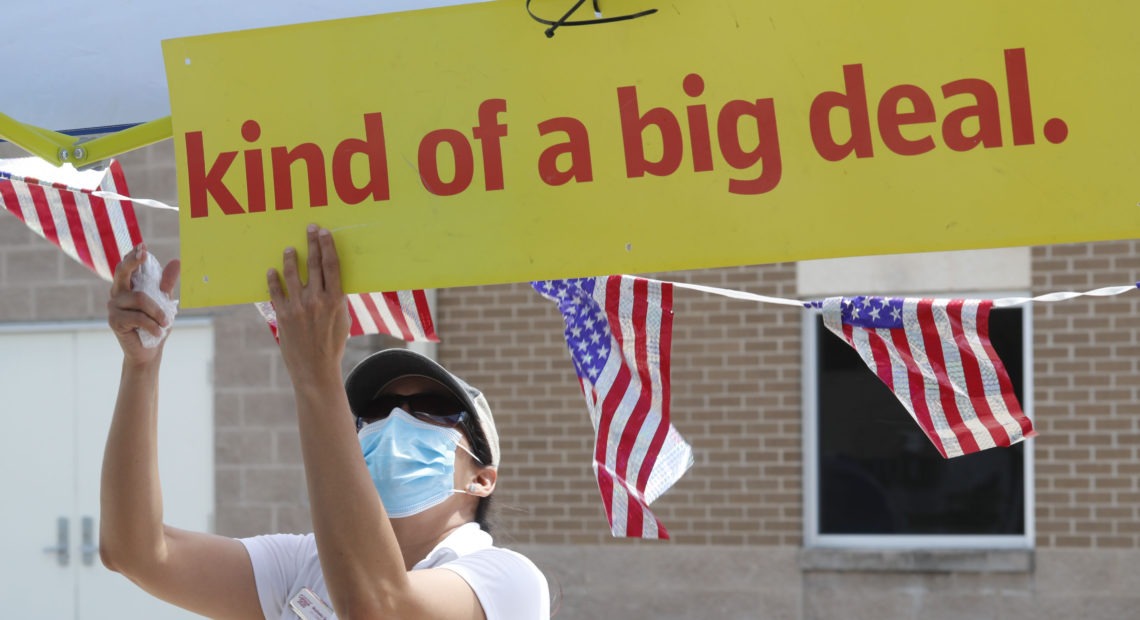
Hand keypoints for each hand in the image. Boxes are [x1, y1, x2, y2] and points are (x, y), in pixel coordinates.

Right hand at [107, 244, 180, 364]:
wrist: (149, 350)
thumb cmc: (155, 323)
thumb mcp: (164, 301)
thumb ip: (167, 283)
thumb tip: (176, 261)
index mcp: (128, 286)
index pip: (128, 266)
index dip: (133, 255)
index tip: (143, 245)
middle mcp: (117, 293)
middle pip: (122, 272)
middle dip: (133, 261)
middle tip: (143, 253)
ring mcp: (113, 306)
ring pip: (140, 298)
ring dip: (158, 312)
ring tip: (165, 322)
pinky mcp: (114, 320)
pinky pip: (139, 317)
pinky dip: (153, 324)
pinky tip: (158, 331)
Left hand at [267, 225, 349, 382]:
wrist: (316, 370)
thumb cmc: (333, 345)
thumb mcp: (343, 320)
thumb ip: (336, 299)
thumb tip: (331, 280)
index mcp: (336, 300)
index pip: (331, 265)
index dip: (328, 246)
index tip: (324, 232)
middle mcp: (317, 300)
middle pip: (314, 264)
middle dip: (312, 243)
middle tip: (309, 228)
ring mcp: (298, 307)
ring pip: (292, 274)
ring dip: (289, 258)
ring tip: (288, 248)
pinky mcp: (283, 316)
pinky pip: (275, 292)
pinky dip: (273, 280)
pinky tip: (271, 270)